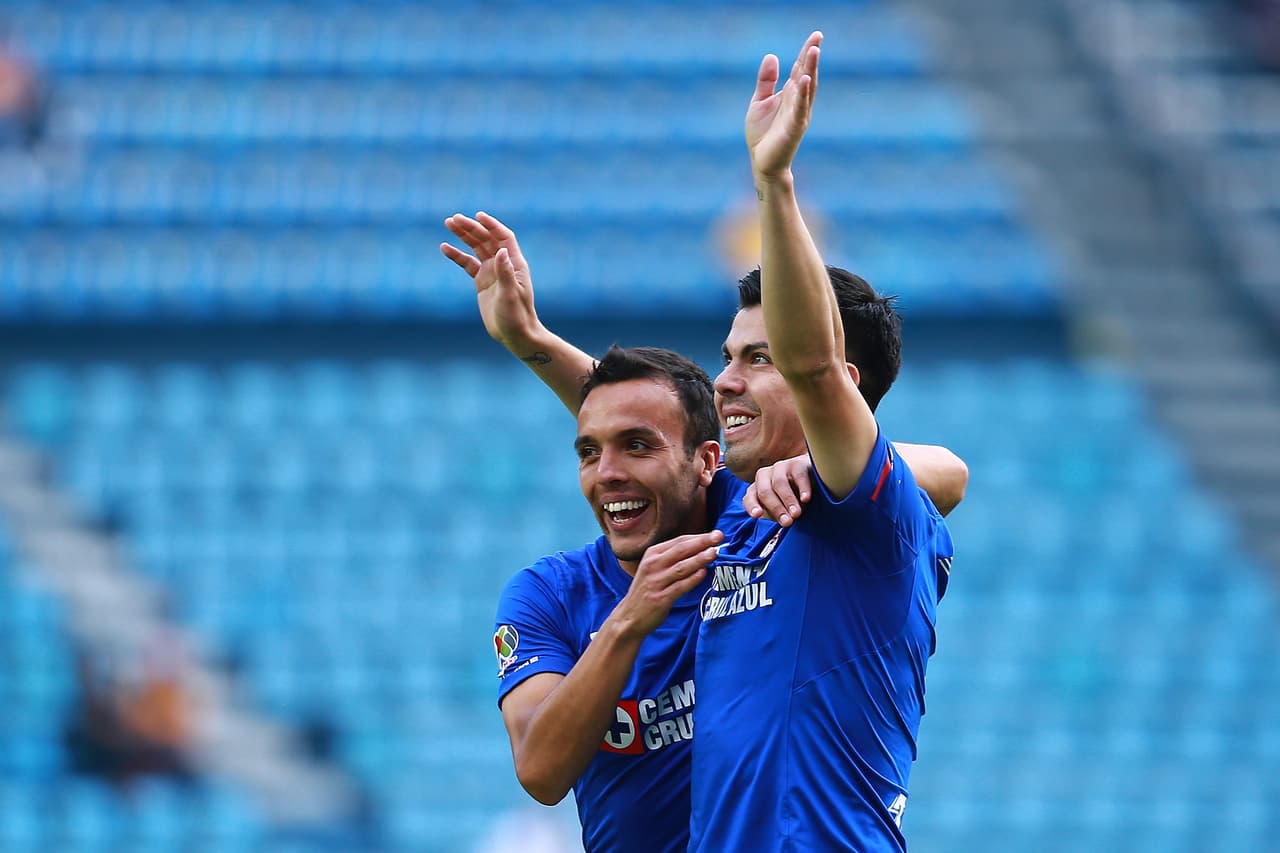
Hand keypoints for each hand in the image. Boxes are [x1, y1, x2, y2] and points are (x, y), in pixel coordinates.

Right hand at [441, 212, 540, 347]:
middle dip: (471, 228)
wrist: (515, 334)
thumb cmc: (517, 316)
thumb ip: (505, 273)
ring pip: (476, 248)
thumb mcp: (510, 295)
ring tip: (449, 224)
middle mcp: (503, 265)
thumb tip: (500, 251)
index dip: (492, 225)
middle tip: (454, 219)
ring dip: (464, 236)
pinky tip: (445, 248)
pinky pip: (468, 264)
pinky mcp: (482, 282)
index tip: (478, 216)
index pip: (503, 237)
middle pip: (487, 239)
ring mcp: (492, 272)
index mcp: (515, 264)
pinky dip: (457, 256)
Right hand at [613, 531, 722, 637]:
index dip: (699, 536)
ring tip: (714, 552)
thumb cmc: (648, 590)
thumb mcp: (654, 568)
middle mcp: (652, 565)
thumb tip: (702, 548)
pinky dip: (692, 579)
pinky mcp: (660, 598)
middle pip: (681, 550)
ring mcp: (655, 582)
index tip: (716, 534)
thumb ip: (674, 558)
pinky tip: (704, 573)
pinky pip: (679, 586)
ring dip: (699, 558)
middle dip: (702, 542)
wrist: (630, 616)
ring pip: (681, 567)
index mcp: (652, 554)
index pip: (679, 541)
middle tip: (719, 536)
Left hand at [744, 454, 812, 526]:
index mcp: (757, 489)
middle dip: (776, 508)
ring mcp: (780, 467)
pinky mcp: (797, 463)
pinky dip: (803, 488)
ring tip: (797, 514)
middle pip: (765, 492)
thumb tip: (783, 526)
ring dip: (788, 500)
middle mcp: (764, 476)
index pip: (749, 499)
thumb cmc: (793, 499)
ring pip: (779, 483)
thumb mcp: (781, 509)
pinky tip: (806, 499)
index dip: (752, 506)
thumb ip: (777, 515)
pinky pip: (798, 476)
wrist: (812, 479)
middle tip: (788, 522)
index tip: (758, 515)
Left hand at [746, 31, 821, 181]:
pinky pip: (800, 108)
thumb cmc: (763, 135)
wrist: (762, 163)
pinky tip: (806, 80)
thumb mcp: (760, 102)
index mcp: (791, 95)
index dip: (807, 52)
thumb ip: (766, 80)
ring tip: (814, 51)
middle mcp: (798, 102)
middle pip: (807, 74)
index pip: (801, 69)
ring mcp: (798, 115)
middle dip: (812, 56)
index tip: (816, 35)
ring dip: (811, 70)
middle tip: (818, 37)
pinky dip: (804, 94)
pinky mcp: (794, 128)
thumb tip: (772, 55)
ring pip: (807, 89)